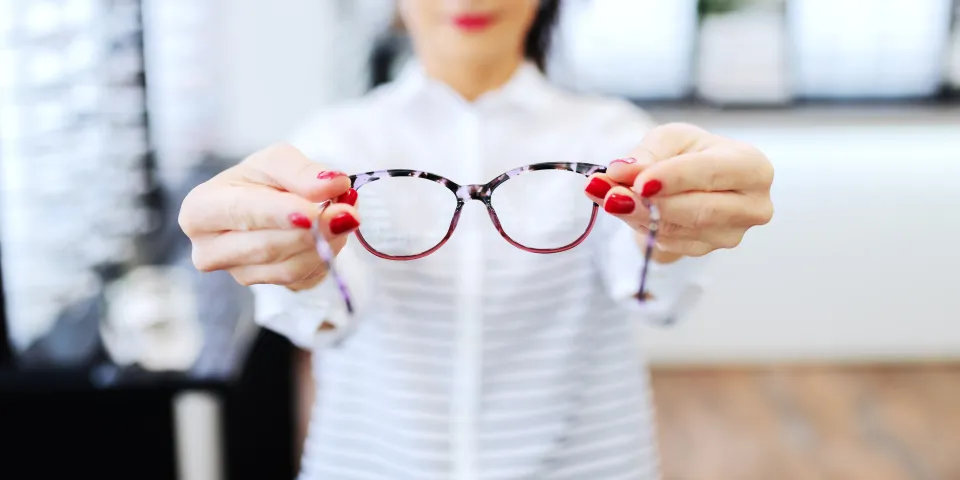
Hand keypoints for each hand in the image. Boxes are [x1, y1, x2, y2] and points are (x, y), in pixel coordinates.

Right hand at [179, 143, 360, 289]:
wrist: (263, 205)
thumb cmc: (260, 180)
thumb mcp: (276, 161)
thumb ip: (302, 171)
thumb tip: (334, 185)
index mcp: (200, 211)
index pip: (241, 213)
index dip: (278, 214)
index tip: (311, 213)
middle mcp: (210, 251)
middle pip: (266, 247)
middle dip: (313, 231)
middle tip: (349, 214)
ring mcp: (238, 275)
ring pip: (288, 269)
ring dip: (325, 244)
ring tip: (345, 216)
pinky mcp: (267, 288)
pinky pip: (301, 279)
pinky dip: (325, 256)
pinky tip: (332, 234)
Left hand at [584, 123, 773, 256]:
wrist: (695, 182)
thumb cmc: (691, 154)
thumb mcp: (671, 140)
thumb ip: (647, 153)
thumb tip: (621, 171)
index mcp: (752, 167)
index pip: (712, 173)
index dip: (675, 178)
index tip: (639, 182)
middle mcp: (751, 205)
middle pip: (697, 210)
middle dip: (649, 203)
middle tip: (610, 194)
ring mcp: (731, 234)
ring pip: (678, 229)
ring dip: (636, 215)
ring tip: (606, 197)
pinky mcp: (707, 250)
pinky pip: (668, 242)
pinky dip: (640, 226)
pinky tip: (622, 209)